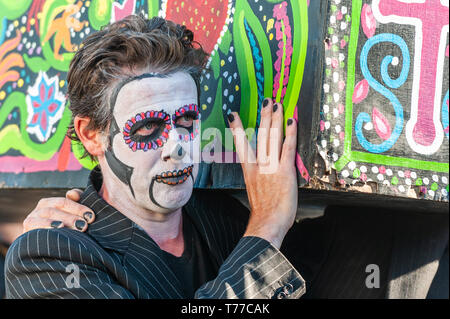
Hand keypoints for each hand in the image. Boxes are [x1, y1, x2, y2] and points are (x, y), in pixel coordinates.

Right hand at [22, 189, 94, 233]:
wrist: (43, 250)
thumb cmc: (62, 232)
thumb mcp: (70, 217)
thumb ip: (75, 203)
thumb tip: (72, 193)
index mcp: (52, 202)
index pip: (66, 201)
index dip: (79, 207)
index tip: (91, 216)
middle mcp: (41, 208)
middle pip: (58, 206)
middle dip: (73, 215)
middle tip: (85, 225)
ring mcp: (33, 217)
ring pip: (48, 213)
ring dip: (63, 219)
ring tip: (75, 227)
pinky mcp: (26, 228)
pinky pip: (34, 223)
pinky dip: (47, 224)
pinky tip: (58, 228)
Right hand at [228, 98, 297, 248]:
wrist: (267, 223)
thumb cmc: (263, 212)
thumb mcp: (255, 191)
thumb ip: (259, 178)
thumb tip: (263, 172)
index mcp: (249, 170)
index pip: (242, 144)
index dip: (236, 128)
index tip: (233, 115)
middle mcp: (259, 165)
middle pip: (260, 135)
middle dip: (263, 116)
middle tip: (266, 100)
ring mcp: (271, 166)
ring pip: (272, 137)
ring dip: (275, 118)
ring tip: (277, 104)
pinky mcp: (285, 170)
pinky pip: (287, 147)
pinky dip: (290, 133)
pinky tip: (291, 121)